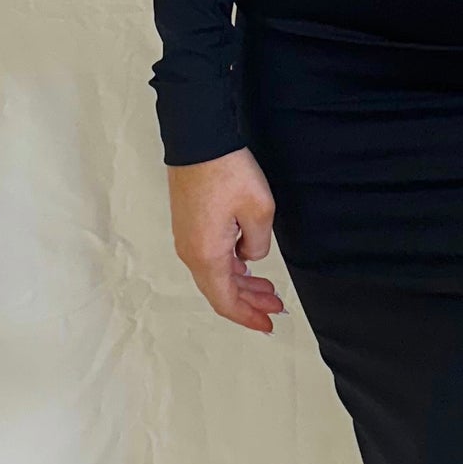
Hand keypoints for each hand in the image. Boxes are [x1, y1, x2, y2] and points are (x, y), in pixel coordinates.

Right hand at [168, 147, 286, 333]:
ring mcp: (186, 238)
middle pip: (220, 291)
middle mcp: (191, 252)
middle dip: (249, 303)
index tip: (269, 324)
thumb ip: (258, 244)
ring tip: (268, 289)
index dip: (248, 317)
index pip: (226, 301)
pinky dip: (230, 268)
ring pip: (215, 274)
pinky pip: (209, 257)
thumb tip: (249, 256)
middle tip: (276, 308)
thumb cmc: (226, 172)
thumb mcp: (259, 211)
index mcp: (207, 256)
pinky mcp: (188, 223)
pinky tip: (247, 264)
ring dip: (241, 285)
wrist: (198, 140)